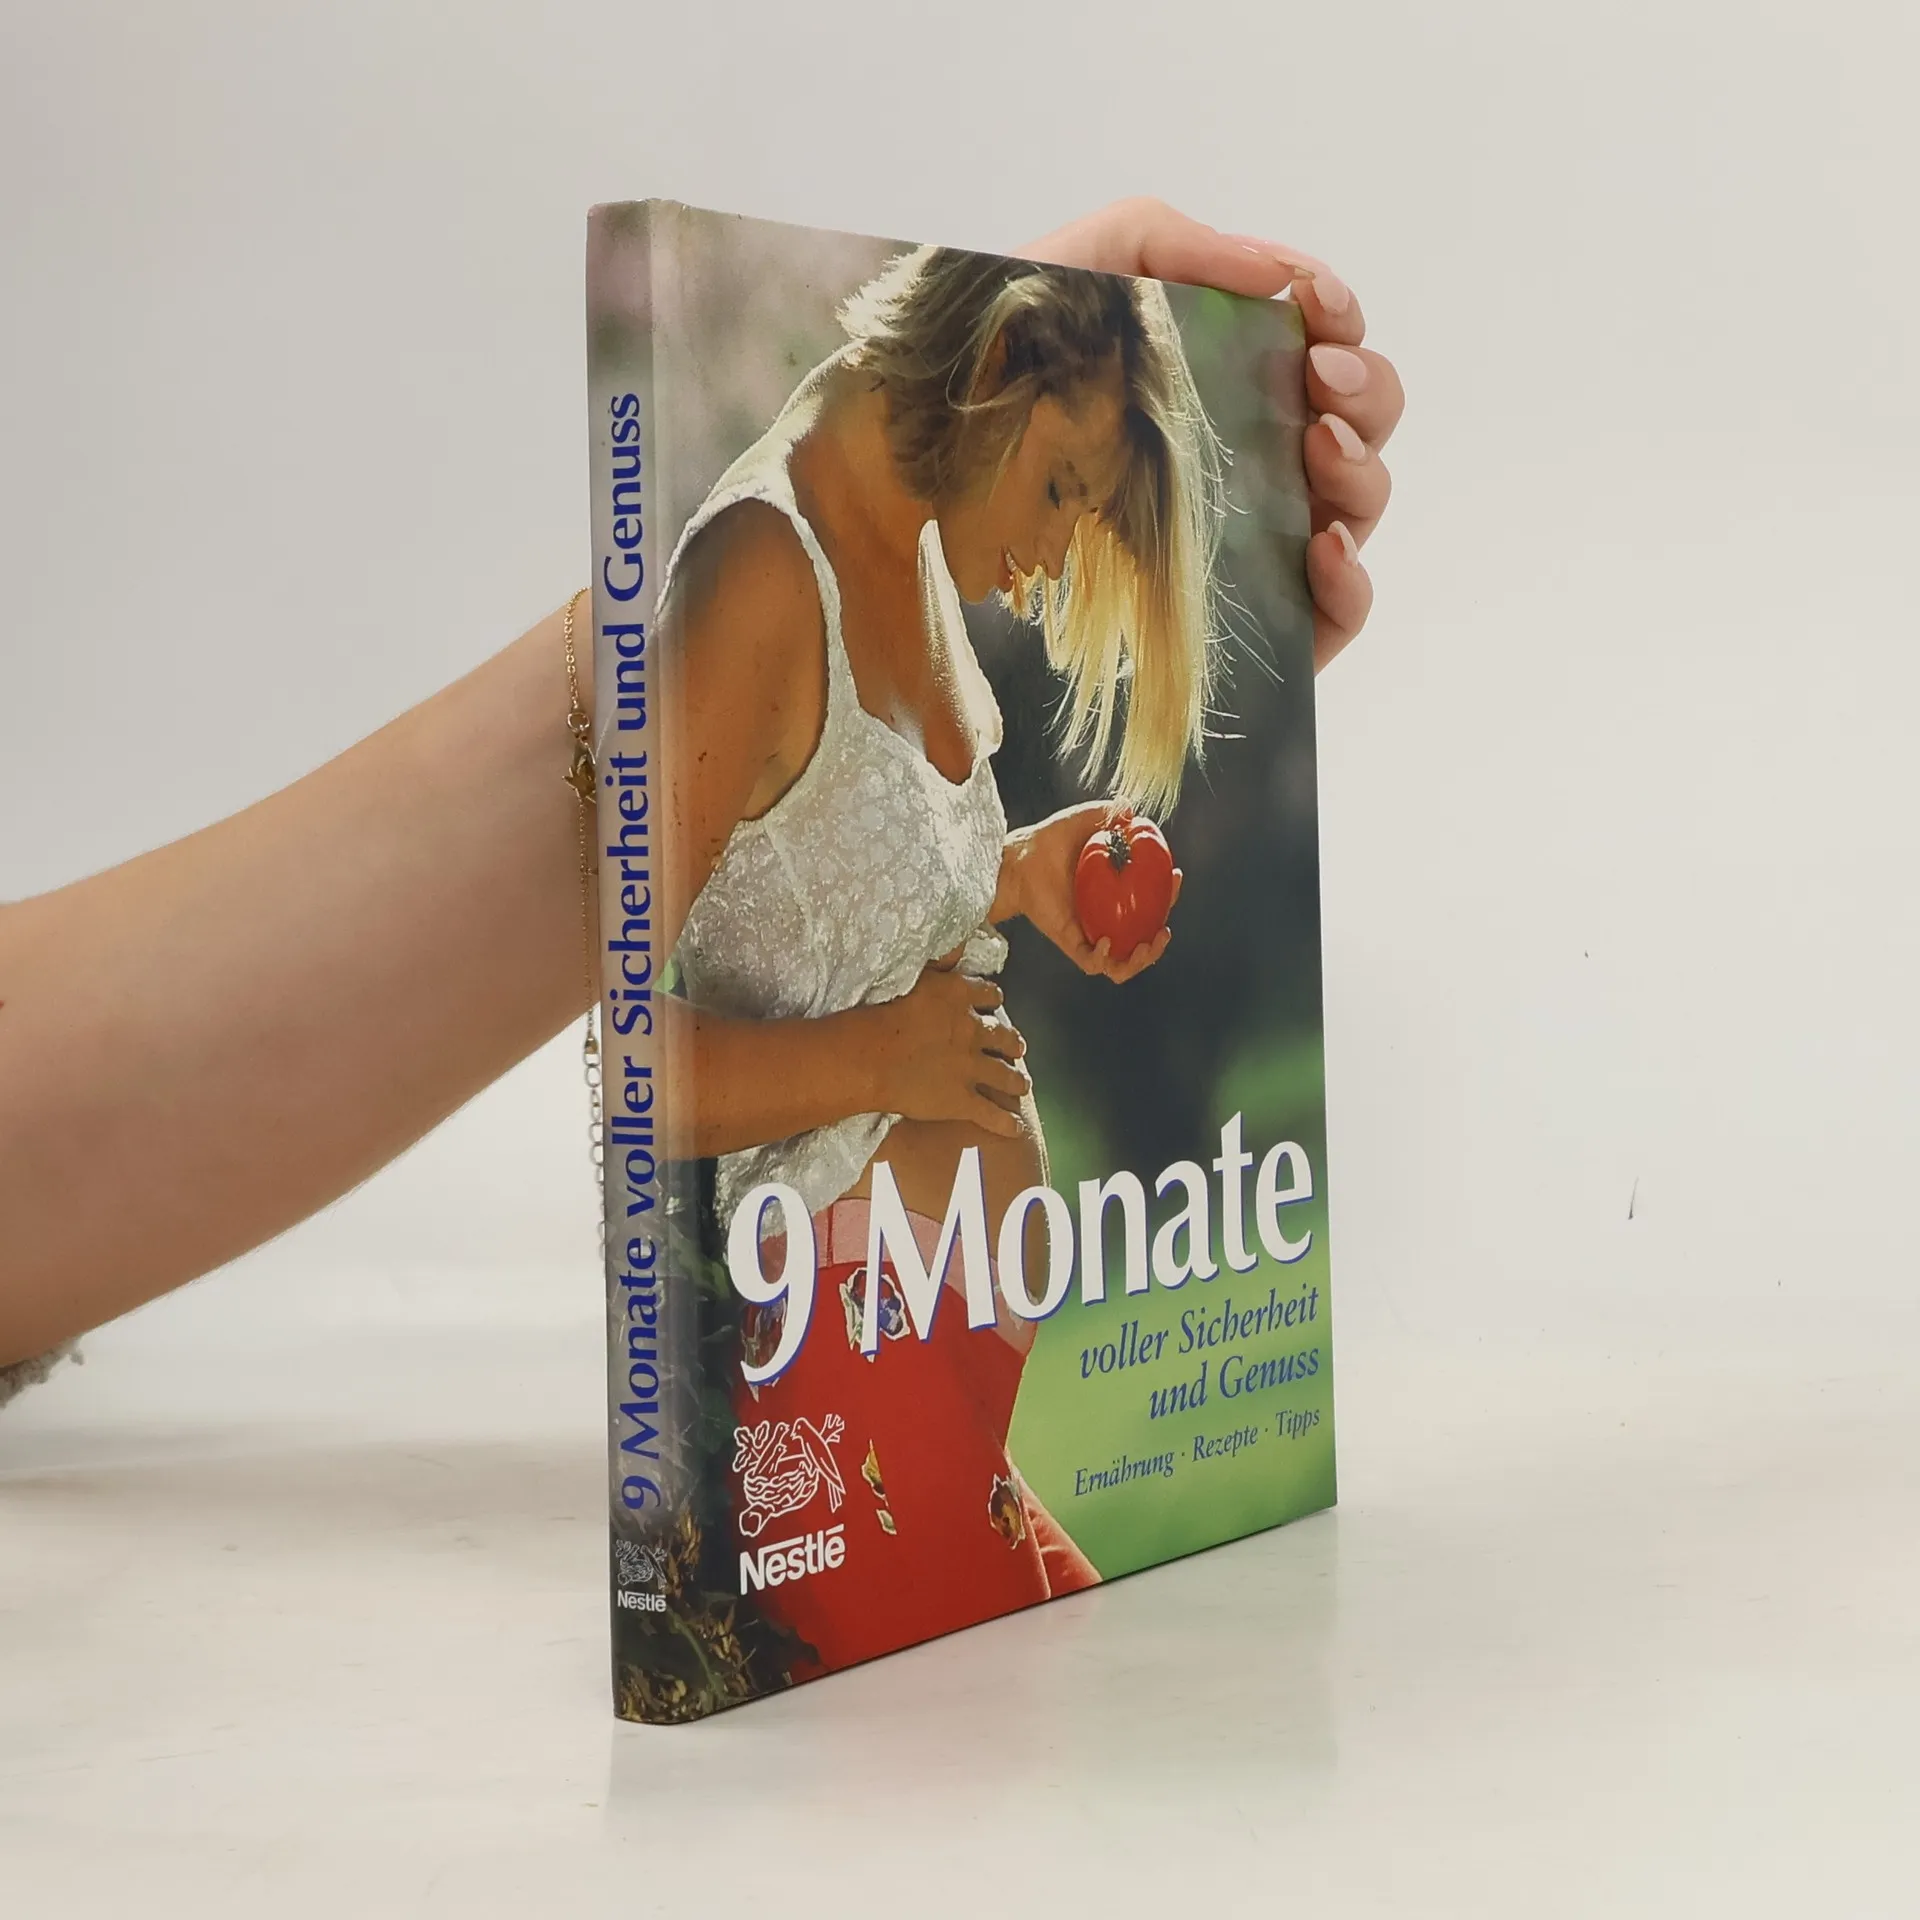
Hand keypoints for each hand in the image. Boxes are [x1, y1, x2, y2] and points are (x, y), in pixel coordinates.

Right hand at [862, 964, 1031, 1135]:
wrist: (873, 1055)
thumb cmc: (883, 1011)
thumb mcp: (916, 974)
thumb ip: (941, 960)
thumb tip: (961, 938)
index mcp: (960, 997)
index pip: (988, 994)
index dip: (993, 999)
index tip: (996, 1002)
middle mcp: (973, 1031)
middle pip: (1003, 1036)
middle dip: (1012, 1043)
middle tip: (1019, 1047)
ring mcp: (971, 1068)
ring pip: (1004, 1076)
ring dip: (1015, 1081)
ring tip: (1023, 1085)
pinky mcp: (963, 1100)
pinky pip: (990, 1114)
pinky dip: (1005, 1123)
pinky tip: (1016, 1130)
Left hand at [998, 802, 1184, 984]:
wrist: (1020, 858)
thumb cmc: (1050, 840)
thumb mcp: (1084, 820)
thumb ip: (1109, 813)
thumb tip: (1133, 812)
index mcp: (1117, 894)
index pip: (1152, 903)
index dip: (1169, 895)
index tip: (1175, 877)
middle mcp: (1107, 918)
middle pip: (1142, 940)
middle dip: (1159, 942)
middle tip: (1163, 930)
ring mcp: (1090, 933)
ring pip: (1122, 963)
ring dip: (1139, 961)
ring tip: (1143, 947)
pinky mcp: (1071, 942)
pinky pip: (1092, 963)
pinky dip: (1104, 959)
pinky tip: (1107, 943)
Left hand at [1016, 198, 1400, 672]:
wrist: (906, 485)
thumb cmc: (981, 375)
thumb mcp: (1067, 266)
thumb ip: (1165, 240)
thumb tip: (1279, 270)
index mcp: (1218, 375)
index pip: (1322, 343)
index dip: (1340, 316)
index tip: (1315, 302)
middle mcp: (1244, 455)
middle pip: (1360, 421)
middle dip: (1365, 389)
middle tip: (1318, 378)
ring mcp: (1248, 542)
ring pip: (1357, 507)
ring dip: (1362, 469)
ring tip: (1320, 444)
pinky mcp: (1239, 627)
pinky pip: (1334, 615)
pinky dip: (1351, 580)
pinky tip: (1322, 548)